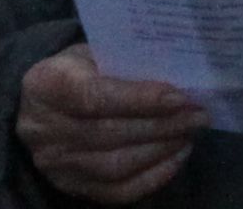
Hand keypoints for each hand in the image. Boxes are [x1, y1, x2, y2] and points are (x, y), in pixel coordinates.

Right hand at [18, 45, 205, 202]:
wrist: (45, 103)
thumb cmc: (81, 69)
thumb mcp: (96, 51)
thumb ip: (129, 60)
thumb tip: (183, 73)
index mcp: (46, 84)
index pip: (94, 97)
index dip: (140, 99)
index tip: (180, 97)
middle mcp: (43, 128)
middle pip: (108, 134)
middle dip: (162, 125)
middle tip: (199, 114)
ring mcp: (54, 163)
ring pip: (115, 166)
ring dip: (161, 149)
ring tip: (191, 131)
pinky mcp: (69, 185)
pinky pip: (115, 191)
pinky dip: (153, 176)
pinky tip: (177, 154)